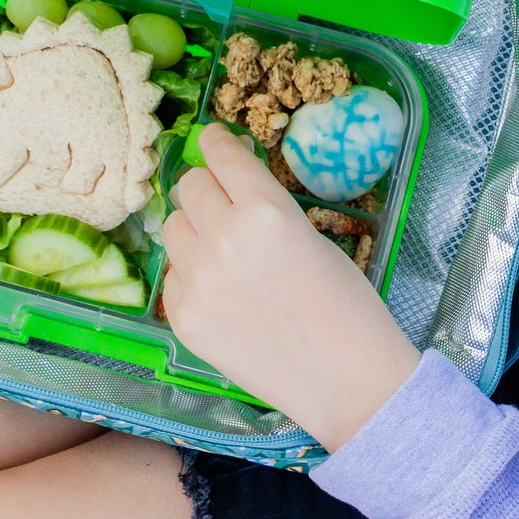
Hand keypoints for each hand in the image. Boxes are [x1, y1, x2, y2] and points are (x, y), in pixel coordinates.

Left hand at [163, 125, 419, 450]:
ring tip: (226, 253)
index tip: (212, 139)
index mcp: (264, 210)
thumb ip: (262, 207)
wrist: (343, 379)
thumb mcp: (309, 234)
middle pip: (190, 186)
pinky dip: (192, 275)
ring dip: (195, 229)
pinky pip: (174, 274)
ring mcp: (197, 280)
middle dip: (208, 188)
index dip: (216, 143)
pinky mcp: (184, 317)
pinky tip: (224, 293)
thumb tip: (228, 182)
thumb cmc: (345, 302)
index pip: (221, 155)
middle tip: (226, 203)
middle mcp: (223, 238)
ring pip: (173, 227)